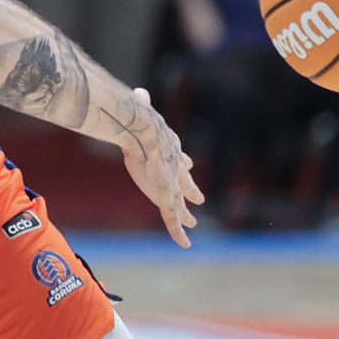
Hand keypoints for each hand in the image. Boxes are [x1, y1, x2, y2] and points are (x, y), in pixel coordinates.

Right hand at [116, 88, 203, 248]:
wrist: (145, 132)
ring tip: (192, 223)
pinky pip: (173, 220)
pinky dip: (179, 233)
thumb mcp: (141, 110)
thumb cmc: (139, 120)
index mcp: (170, 147)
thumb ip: (140, 103)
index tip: (188, 163)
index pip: (179, 157)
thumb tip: (138, 93)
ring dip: (186, 215)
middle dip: (191, 190)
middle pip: (185, 182)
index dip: (183, 162)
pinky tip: (186, 244)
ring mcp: (171, 184)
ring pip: (181, 204)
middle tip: (199, 198)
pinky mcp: (165, 198)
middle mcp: (175, 167)